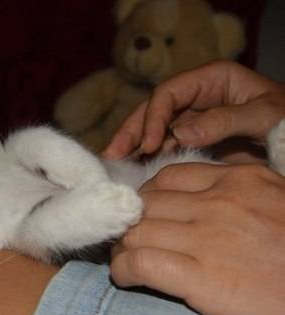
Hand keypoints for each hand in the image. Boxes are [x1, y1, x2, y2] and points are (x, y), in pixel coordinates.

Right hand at [103, 61, 284, 158]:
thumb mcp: (264, 114)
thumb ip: (224, 120)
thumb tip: (180, 133)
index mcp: (211, 79)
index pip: (169, 93)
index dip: (154, 118)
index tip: (149, 144)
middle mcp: (196, 97)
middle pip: (153, 111)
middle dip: (131, 132)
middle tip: (112, 155)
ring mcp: (193, 119)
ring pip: (155, 130)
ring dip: (135, 147)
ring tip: (117, 166)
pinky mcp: (194, 141)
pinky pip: (166, 147)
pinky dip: (150, 159)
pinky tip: (137, 172)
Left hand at [110, 163, 284, 314]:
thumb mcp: (278, 203)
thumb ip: (239, 194)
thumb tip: (200, 199)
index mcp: (240, 180)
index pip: (168, 178)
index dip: (149, 200)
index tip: (148, 218)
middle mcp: (220, 202)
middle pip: (146, 203)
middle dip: (131, 223)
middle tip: (133, 242)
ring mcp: (208, 237)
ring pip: (135, 231)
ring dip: (123, 248)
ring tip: (129, 262)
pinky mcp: (200, 277)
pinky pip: (138, 262)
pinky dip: (124, 270)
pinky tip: (129, 278)